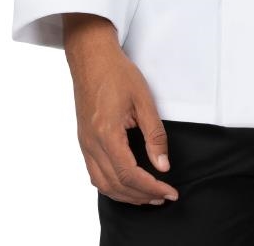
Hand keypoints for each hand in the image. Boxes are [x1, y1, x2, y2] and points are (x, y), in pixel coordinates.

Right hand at [63, 14, 179, 206]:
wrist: (91, 57)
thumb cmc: (117, 73)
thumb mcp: (143, 100)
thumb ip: (154, 135)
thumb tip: (162, 165)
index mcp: (107, 134)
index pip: (130, 174)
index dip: (151, 187)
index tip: (170, 191)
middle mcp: (92, 144)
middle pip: (116, 184)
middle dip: (141, 196)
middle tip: (163, 196)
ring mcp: (84, 143)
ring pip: (102, 184)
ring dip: (125, 195)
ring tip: (148, 195)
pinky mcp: (83, 140)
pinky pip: (94, 173)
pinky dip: (111, 185)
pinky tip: (126, 183)